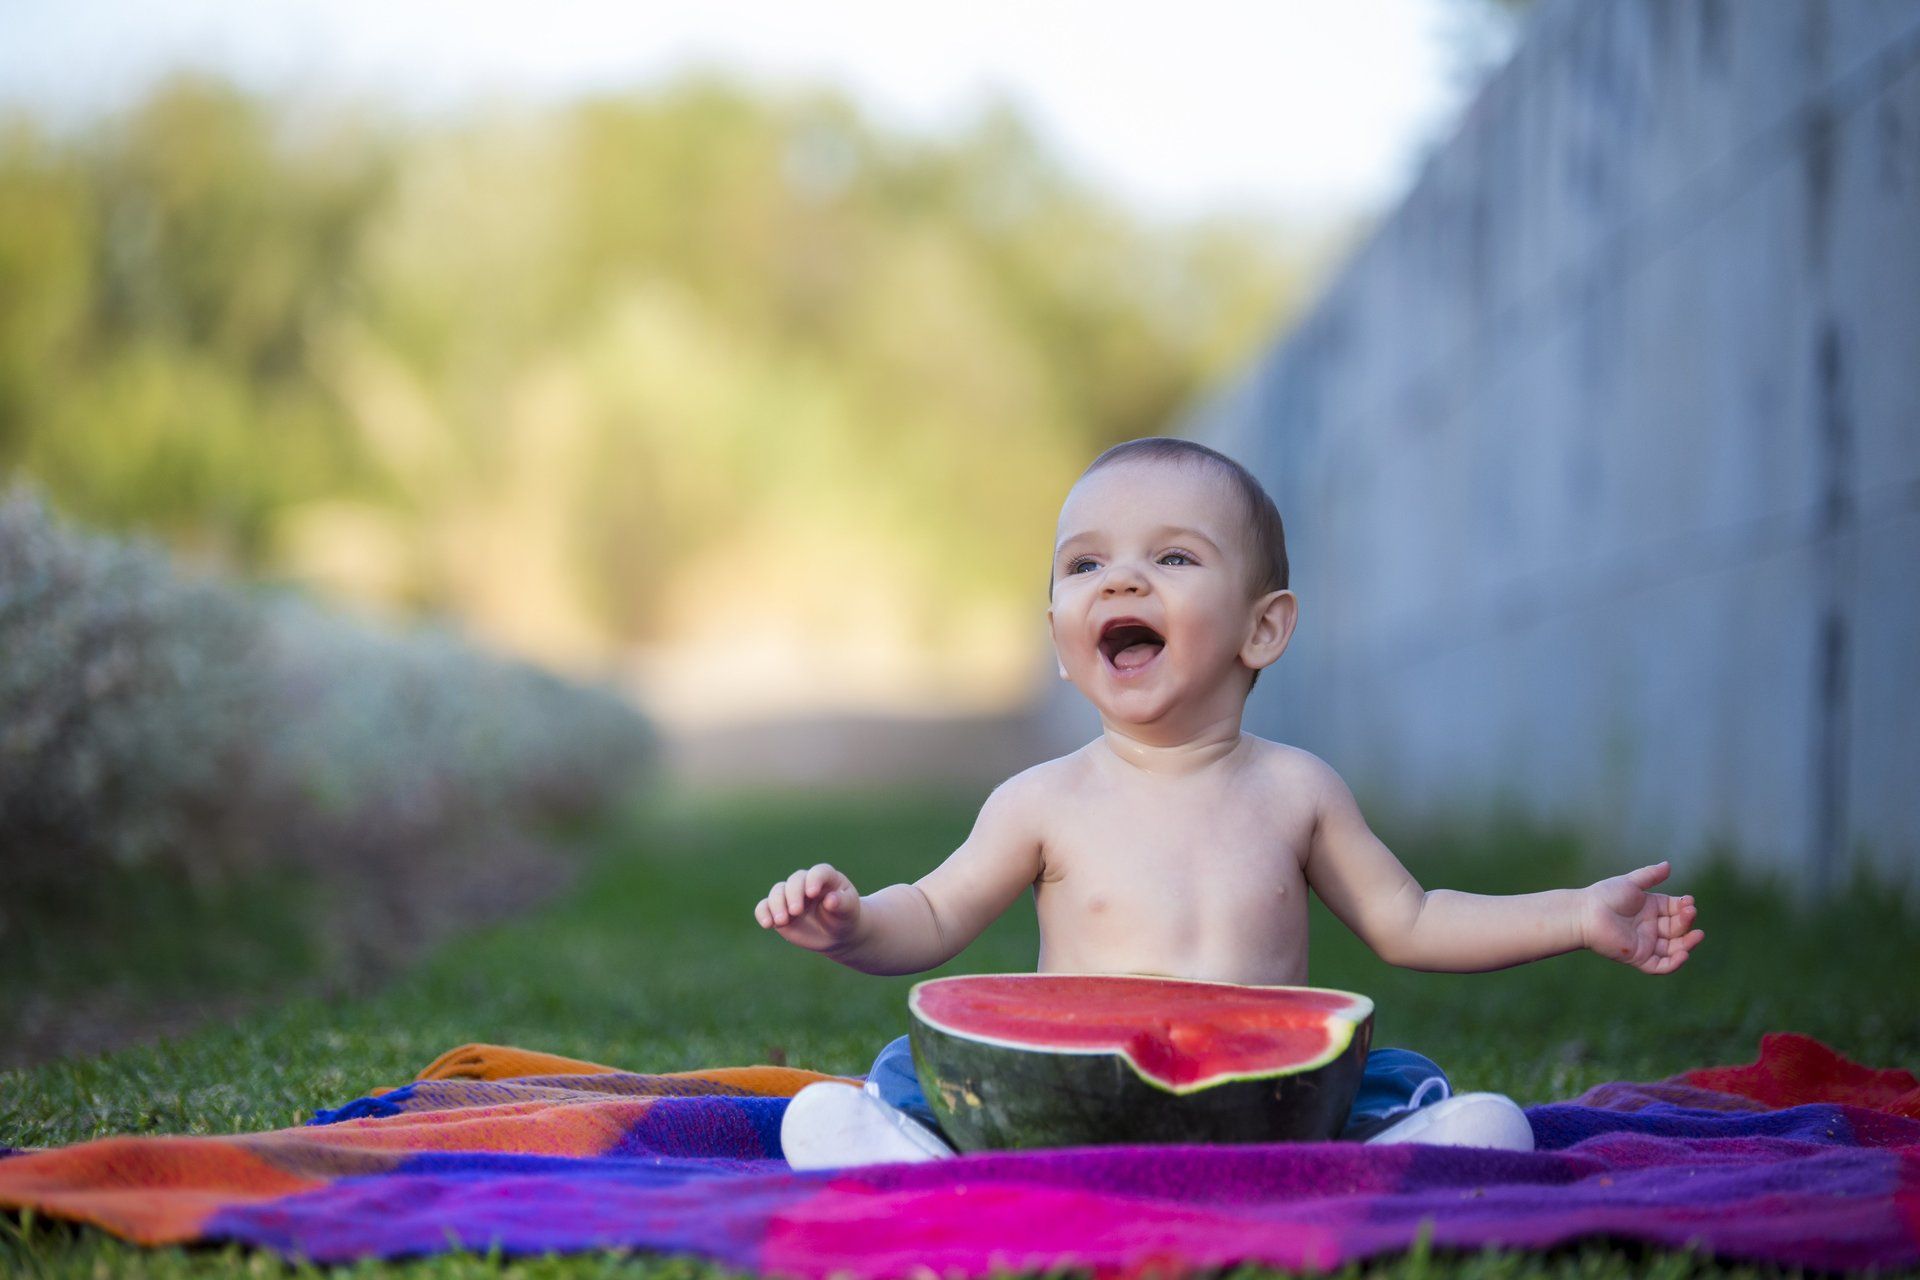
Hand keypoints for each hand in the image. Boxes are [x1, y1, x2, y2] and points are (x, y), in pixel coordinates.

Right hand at [754, 862, 861, 952]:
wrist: (834, 933)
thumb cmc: (844, 917)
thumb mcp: (848, 910)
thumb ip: (841, 903)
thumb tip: (830, 900)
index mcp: (826, 877)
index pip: (818, 872)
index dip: (814, 879)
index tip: (812, 893)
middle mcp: (805, 882)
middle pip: (794, 881)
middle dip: (793, 895)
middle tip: (796, 911)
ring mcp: (790, 895)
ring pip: (777, 892)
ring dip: (776, 905)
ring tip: (781, 921)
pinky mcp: (778, 909)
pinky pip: (764, 906)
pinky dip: (762, 913)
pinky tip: (767, 924)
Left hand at [1580, 861, 1703, 974]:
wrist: (1586, 913)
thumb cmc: (1605, 896)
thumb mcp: (1631, 883)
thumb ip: (1650, 876)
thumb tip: (1669, 865)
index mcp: (1650, 909)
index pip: (1675, 910)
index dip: (1684, 907)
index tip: (1689, 902)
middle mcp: (1650, 927)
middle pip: (1677, 929)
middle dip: (1687, 923)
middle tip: (1691, 913)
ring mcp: (1646, 943)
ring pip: (1673, 948)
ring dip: (1687, 944)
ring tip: (1697, 935)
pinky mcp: (1639, 958)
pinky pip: (1661, 965)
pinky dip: (1674, 963)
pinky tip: (1684, 953)